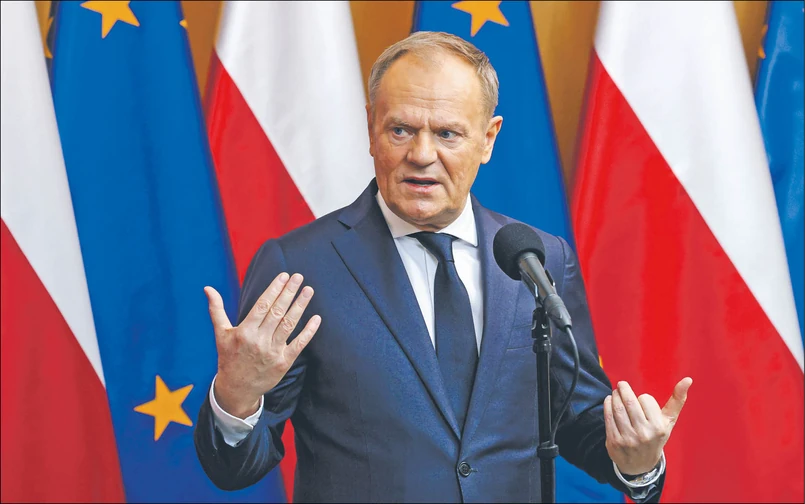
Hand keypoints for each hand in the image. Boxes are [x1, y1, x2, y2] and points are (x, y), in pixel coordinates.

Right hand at [205, 272, 320, 418]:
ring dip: (300, 306)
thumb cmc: (229, 357)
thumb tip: (207, 288)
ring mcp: (272, 352)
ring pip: (289, 324)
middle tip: (299, 277)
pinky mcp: (283, 362)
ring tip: (308, 290)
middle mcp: (259, 340)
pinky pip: (299, 344)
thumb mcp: (220, 334)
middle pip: (277, 312)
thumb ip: (216, 310)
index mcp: (244, 331)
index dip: (274, 290)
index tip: (284, 276)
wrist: (236, 389)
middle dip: (289, 292)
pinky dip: (309, 331)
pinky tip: (316, 318)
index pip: (262, 305)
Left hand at [604, 377, 692, 474]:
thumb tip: (688, 379)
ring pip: (618, 408)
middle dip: (623, 389)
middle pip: (629, 402)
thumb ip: (677, 400)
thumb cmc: (656, 436)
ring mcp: (628, 438)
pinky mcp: (614, 441)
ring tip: (615, 392)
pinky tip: (609, 401)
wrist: (641, 464)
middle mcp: (644, 434)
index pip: (646, 399)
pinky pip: (608, 417)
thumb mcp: (669, 422)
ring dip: (615, 396)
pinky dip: (607, 405)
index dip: (643, 398)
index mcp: (659, 428)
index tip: (643, 401)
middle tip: (621, 385)